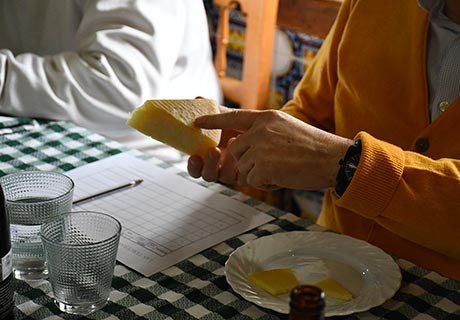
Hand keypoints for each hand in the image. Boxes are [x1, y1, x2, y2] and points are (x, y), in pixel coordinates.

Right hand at [188, 106, 242, 184]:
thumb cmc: (248, 125)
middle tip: (213, 150)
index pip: (196, 166)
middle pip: (207, 174)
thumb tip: (198, 99)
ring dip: (227, 162)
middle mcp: (220, 165)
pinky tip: (247, 147)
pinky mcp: (248, 175)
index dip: (193, 165)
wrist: (271, 133)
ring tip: (233, 141)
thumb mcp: (231, 118)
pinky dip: (244, 164)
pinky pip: (242, 177)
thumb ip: (214, 113)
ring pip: (224, 177)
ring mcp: (234, 171)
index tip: (194, 157)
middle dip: (208, 165)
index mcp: (209, 153)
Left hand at [192, 109, 352, 190]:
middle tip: (278, 163)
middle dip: (251, 163)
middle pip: (237, 152)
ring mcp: (261, 147)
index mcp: (267, 118)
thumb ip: (263, 133)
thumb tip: (237, 145)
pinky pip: (254, 181)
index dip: (213, 119)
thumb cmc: (315, 147)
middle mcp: (261, 130)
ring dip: (261, 174)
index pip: (234, 117)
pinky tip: (285, 176)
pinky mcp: (263, 165)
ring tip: (285, 168)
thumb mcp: (287, 128)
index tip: (196, 121)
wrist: (334, 159)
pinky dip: (268, 184)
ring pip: (244, 168)